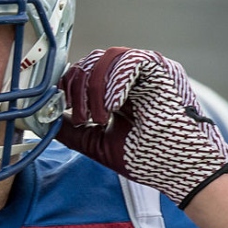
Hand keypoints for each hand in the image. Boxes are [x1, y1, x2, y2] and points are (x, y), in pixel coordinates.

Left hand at [57, 47, 227, 206]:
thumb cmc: (150, 160)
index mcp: (120, 90)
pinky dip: (114, 82)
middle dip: (77, 87)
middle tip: (82, 118)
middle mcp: (134, 75)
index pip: (85, 71)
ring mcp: (149, 70)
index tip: (62, 109)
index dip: (68, 85)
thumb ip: (72, 130)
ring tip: (99, 117)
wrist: (183, 171)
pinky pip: (130, 59)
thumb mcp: (98, 143)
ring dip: (94, 87)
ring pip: (107, 56)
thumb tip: (44, 120)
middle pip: (91, 60)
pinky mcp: (162, 70)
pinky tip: (114, 107)